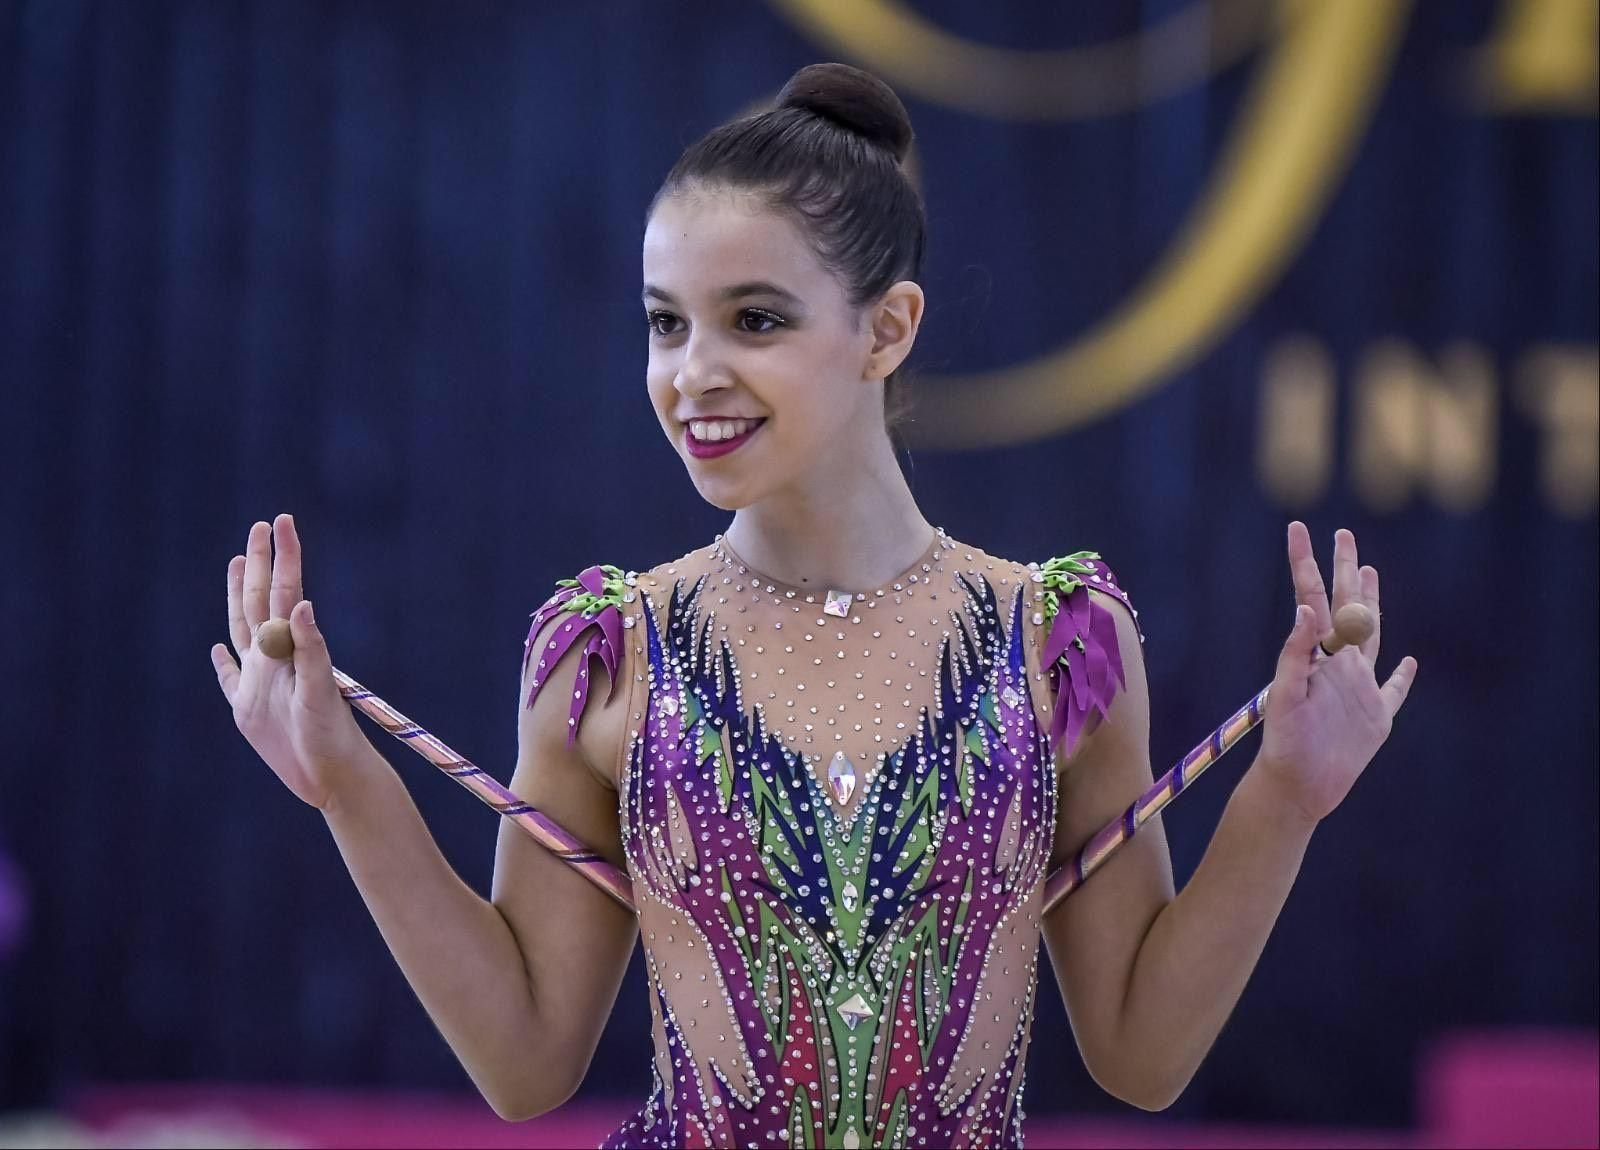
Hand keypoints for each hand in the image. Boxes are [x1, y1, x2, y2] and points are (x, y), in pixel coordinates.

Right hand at [210, 514, 372, 809]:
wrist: (333, 778)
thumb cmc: (332, 737)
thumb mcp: (320, 692)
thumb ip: (312, 650)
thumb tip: (300, 604)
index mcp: (289, 649)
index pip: (284, 591)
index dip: (284, 557)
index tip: (282, 520)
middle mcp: (273, 660)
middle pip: (258, 601)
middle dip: (260, 563)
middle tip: (259, 526)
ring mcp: (258, 683)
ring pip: (241, 629)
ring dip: (237, 596)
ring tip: (238, 563)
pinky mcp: (248, 711)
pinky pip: (229, 681)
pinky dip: (221, 664)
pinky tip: (217, 649)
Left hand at [1253, 522, 1417, 824]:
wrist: (1298, 787)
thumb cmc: (1284, 743)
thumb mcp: (1285, 696)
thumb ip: (1295, 654)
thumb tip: (1306, 611)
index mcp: (1315, 655)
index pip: (1311, 598)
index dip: (1305, 563)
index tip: (1298, 528)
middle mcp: (1338, 664)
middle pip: (1347, 607)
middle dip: (1345, 569)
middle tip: (1345, 534)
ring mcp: (1359, 688)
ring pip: (1372, 636)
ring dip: (1373, 604)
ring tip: (1369, 574)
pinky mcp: (1377, 717)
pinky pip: (1395, 692)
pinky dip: (1405, 677)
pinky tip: (1411, 662)